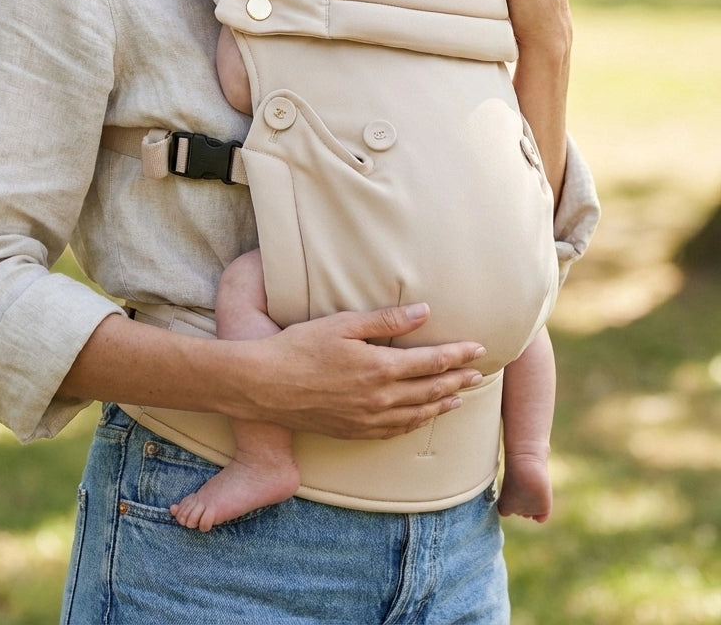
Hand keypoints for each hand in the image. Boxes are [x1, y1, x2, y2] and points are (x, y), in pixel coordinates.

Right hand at [242, 303, 485, 439]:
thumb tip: (424, 311)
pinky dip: (417, 422)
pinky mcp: (355, 431)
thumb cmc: (300, 348)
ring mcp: (368, 419)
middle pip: (431, 390)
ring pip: (418, 414)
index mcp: (380, 368)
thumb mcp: (343, 324)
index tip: (478, 348)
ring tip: (460, 397)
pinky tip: (422, 417)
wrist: (265, 386)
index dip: (458, 355)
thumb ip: (386, 320)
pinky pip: (396, 431)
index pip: (432, 361)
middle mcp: (380, 398)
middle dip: (458, 380)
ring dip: (443, 404)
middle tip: (479, 374)